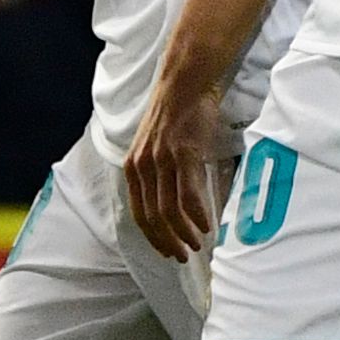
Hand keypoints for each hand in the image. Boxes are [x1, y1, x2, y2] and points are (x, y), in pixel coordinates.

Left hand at [122, 63, 222, 262]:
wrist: (185, 84)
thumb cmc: (176, 116)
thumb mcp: (155, 147)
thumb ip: (159, 174)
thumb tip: (174, 205)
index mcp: (134, 167)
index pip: (139, 213)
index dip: (153, 237)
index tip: (166, 251)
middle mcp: (143, 166)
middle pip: (153, 217)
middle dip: (168, 242)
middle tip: (183, 256)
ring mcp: (162, 160)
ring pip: (169, 210)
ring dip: (184, 232)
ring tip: (197, 243)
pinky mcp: (183, 153)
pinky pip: (188, 194)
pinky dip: (197, 214)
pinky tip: (206, 225)